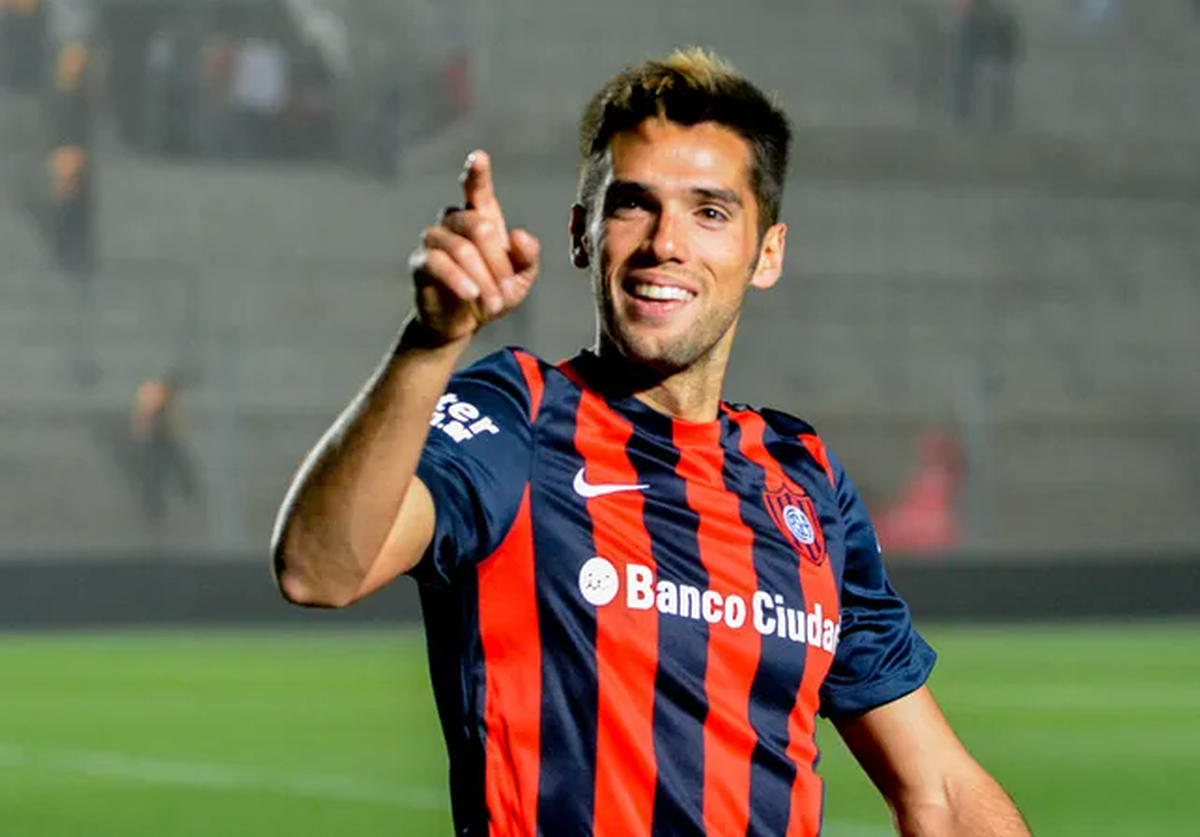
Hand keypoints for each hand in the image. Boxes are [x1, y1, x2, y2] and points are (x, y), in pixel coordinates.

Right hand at [408, 150, 539, 343]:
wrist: (462, 324)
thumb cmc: (492, 294)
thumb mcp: (520, 280)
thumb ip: (528, 258)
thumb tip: (520, 236)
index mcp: (481, 218)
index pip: (477, 189)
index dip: (477, 173)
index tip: (478, 158)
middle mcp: (454, 222)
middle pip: (478, 225)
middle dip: (497, 262)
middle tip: (507, 294)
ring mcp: (434, 240)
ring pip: (459, 247)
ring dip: (482, 278)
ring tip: (495, 304)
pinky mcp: (420, 263)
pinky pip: (437, 262)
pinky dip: (458, 279)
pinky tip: (470, 295)